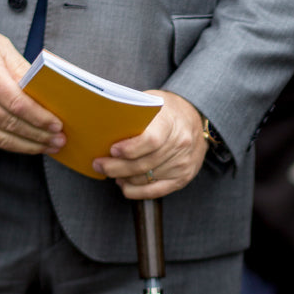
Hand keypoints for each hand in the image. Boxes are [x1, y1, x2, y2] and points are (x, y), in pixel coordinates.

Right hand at [0, 21, 64, 153]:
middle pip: (12, 126)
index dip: (40, 119)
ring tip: (47, 147)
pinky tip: (25, 144)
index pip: (18, 105)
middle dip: (40, 137)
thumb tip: (44, 93)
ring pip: (1, 140)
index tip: (57, 125)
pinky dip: (10, 145)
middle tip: (59, 141)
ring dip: (28, 147)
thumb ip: (21, 70)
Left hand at [92, 91, 206, 198]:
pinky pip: (155, 191)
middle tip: (99, 165)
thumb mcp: (152, 101)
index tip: (112, 150)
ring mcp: (182, 164)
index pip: (151, 140)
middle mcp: (180, 144)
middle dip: (117, 167)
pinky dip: (136, 191)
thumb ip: (133, 114)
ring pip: (146, 179)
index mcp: (171, 121)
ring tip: (109, 172)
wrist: (195, 119)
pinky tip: (124, 185)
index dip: (130, 149)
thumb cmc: (166, 109)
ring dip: (123, 178)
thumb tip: (104, 127)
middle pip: (144, 163)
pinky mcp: (182, 178)